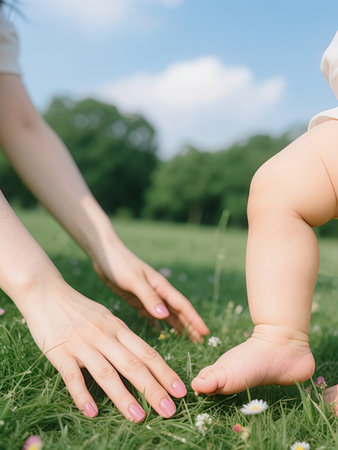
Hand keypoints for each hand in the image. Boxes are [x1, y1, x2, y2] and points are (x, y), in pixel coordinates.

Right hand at [19, 278, 187, 420]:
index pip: (147, 352)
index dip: (165, 372)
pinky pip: (73, 376)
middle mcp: (104, 336)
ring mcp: (83, 344)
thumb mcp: (106, 317)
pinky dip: (83, 395)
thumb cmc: (78, 308)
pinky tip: (92, 411)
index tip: (180, 390)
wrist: (47, 292)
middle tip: (170, 411)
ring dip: (124, 397)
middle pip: (133, 364)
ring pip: (107, 373)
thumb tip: (141, 356)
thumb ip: (121, 336)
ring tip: (139, 417)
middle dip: (154, 389)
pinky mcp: (61, 353)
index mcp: (117, 328)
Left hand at [90, 237, 208, 341]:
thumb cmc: (120, 264)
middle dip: (190, 326)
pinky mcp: (137, 299)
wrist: (105, 255)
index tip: (206, 332)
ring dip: (177, 326)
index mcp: (161, 286)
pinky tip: (162, 333)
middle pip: (178, 312)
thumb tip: (165, 315)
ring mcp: (148, 296)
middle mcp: (158, 292)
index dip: (194, 319)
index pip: (182, 305)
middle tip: (202, 342)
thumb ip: (148, 297)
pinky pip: (152, 315)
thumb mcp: (133, 280)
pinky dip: (159, 325)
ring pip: (167, 315)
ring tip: (188, 340)